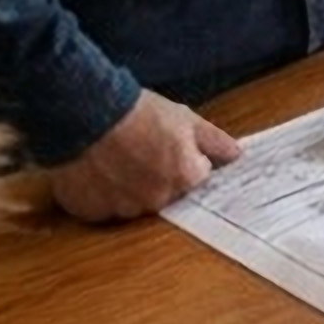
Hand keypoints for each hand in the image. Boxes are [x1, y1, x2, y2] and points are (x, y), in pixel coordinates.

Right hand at [42, 90, 241, 222]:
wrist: (86, 112)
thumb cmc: (138, 112)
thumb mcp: (185, 119)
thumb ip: (215, 142)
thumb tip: (236, 156)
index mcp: (185, 179)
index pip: (194, 177)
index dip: (181, 158)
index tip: (165, 145)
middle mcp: (157, 201)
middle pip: (163, 192)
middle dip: (155, 175)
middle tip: (137, 148)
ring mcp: (123, 209)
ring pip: (131, 202)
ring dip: (126, 186)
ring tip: (112, 156)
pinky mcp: (91, 211)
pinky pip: (100, 206)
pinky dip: (97, 193)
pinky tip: (93, 168)